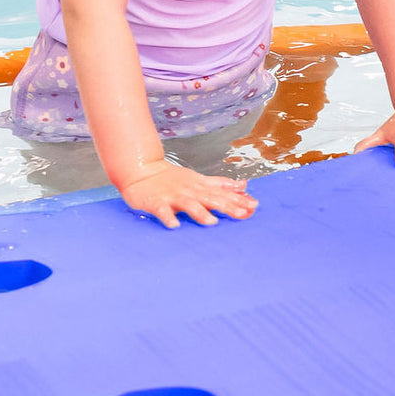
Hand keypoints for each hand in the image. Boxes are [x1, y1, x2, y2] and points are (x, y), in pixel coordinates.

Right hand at [116, 160, 257, 228]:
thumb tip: (244, 186)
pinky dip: (167, 217)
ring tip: (211, 222)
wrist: (141, 170)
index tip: (254, 207)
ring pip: (188, 204)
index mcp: (200, 186)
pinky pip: (162, 211)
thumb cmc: (172, 178)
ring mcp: (173, 196)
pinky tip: (174, 225)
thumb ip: (221, 184)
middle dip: (227, 206)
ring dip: (200, 213)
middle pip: (211, 198)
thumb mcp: (199, 179)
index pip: (223, 193)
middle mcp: (190, 191)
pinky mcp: (156, 202)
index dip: (238, 200)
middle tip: (242, 214)